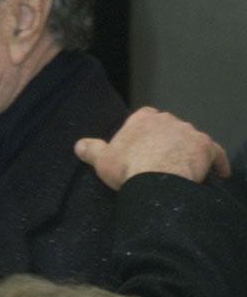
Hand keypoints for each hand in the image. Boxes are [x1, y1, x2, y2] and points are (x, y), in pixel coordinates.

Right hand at [75, 107, 229, 189]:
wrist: (157, 179)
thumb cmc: (128, 167)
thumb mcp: (102, 160)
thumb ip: (90, 149)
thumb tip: (78, 145)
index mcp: (142, 118)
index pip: (146, 117)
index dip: (146, 131)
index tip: (144, 144)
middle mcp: (168, 120)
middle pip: (170, 126)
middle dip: (168, 139)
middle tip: (162, 158)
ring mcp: (189, 132)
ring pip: (191, 138)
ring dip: (189, 149)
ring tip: (186, 166)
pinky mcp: (207, 147)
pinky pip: (216, 153)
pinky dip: (217, 162)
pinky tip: (219, 172)